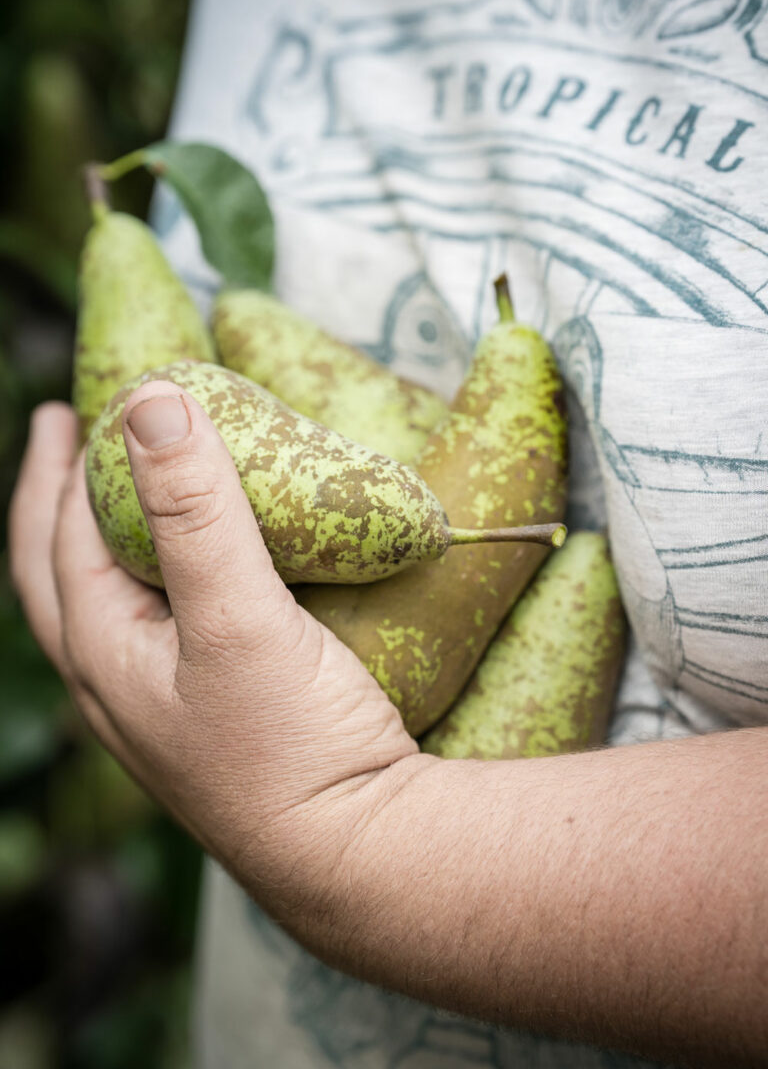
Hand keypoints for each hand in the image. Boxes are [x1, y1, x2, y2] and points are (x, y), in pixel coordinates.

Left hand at [9, 383, 417, 921]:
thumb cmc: (291, 744)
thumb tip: (152, 401)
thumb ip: (196, 512)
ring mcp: (158, 711)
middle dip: (51, 501)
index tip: (76, 407)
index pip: (58, 541)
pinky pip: (151, 632)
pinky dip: (148, 581)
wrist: (356, 856)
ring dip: (96, 542)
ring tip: (114, 496)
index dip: (62, 469)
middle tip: (62, 435)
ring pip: (102, 608)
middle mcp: (114, 687)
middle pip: (57, 577)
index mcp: (101, 656)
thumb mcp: (237, 619)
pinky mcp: (208, 721)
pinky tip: (184, 578)